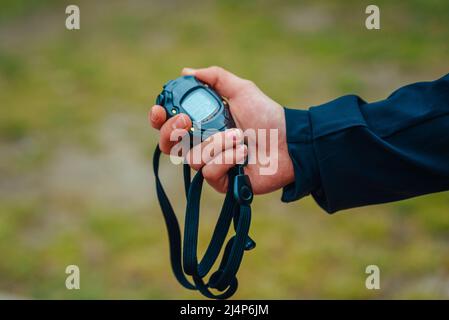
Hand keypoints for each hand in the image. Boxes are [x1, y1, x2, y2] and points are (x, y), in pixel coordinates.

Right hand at [148, 66, 294, 194]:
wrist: (289, 142)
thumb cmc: (267, 116)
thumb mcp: (241, 90)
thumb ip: (215, 78)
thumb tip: (185, 72)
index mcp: (202, 124)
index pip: (170, 126)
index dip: (159, 120)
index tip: (161, 110)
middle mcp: (203, 145)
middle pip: (169, 146)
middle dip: (173, 133)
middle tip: (187, 121)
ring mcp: (211, 165)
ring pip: (193, 158)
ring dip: (216, 143)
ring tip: (239, 136)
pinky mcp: (222, 182)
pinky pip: (210, 172)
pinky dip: (227, 158)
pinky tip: (243, 153)